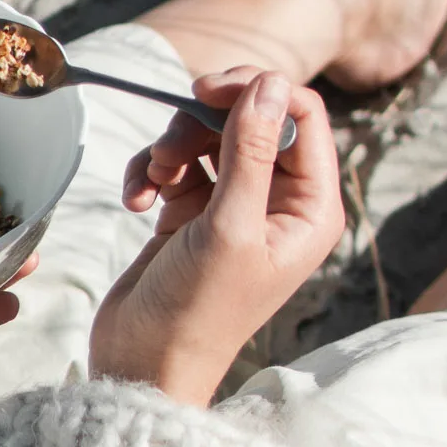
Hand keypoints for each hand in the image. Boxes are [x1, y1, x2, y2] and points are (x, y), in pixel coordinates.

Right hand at [89, 68, 343, 406]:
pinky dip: (152, 171)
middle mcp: (280, 204)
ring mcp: (235, 207)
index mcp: (310, 209)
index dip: (256, 91)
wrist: (144, 365)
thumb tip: (269, 82)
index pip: (301, 116)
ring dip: (172, 146)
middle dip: (204, 122)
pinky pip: (177, 163)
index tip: (206, 92)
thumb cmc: (196, 313)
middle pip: (251, 117)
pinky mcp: (194, 214)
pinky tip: (136, 199)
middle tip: (169, 144)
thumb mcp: (228, 228)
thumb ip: (251, 150)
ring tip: (151, 179)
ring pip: (209, 136)